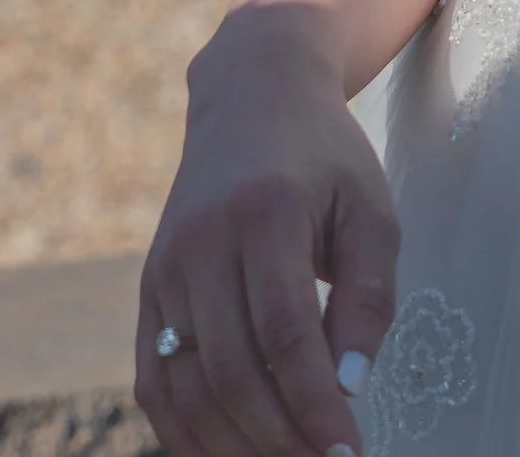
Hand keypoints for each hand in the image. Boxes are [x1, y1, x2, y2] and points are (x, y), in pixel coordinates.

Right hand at [140, 6, 400, 456]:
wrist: (250, 98)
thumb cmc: (324, 159)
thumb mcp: (370, 212)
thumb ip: (369, 299)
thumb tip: (350, 385)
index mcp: (264, 213)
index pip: (285, 334)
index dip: (316, 405)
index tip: (351, 452)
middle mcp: (201, 240)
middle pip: (231, 369)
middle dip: (282, 436)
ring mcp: (165, 266)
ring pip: (187, 383)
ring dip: (237, 443)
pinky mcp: (149, 287)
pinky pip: (153, 376)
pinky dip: (182, 429)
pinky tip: (226, 454)